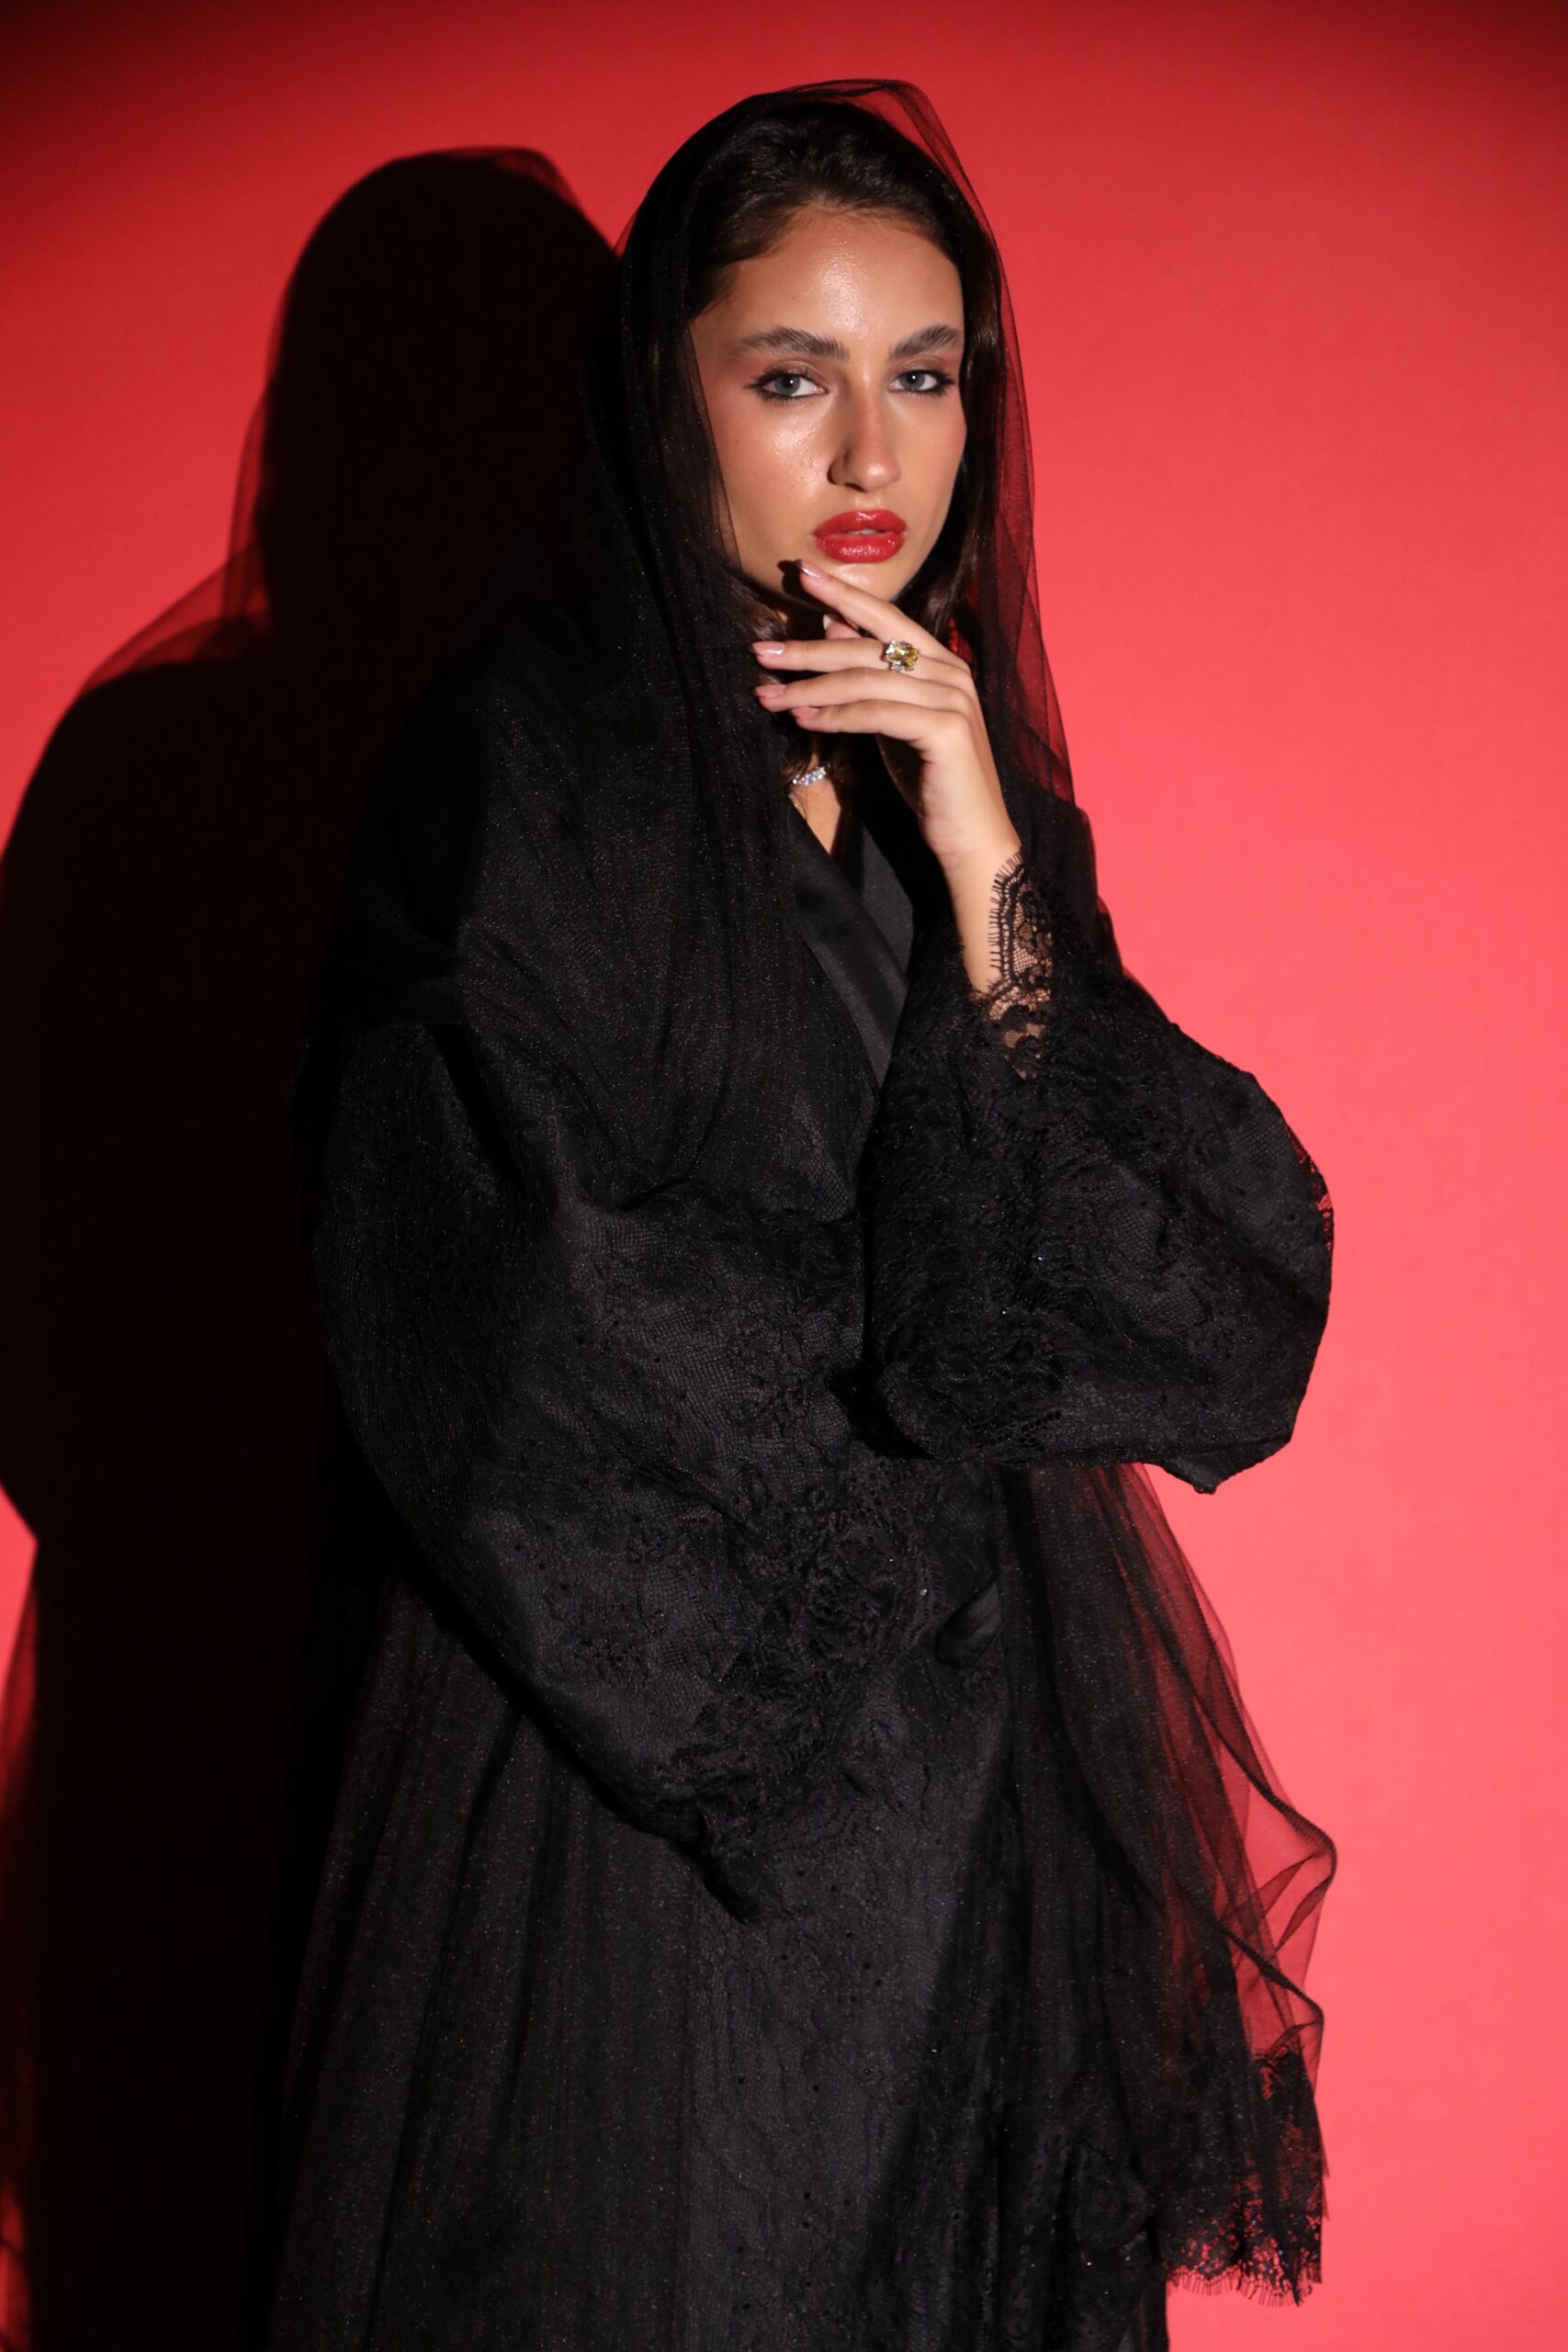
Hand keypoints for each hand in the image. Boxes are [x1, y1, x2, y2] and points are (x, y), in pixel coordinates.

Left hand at [751, 562, 1019, 887]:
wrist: (971, 836)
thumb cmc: (930, 780)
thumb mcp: (892, 720)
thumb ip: (869, 675)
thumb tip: (830, 628)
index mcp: (942, 662)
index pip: (886, 617)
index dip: (843, 593)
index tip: (799, 573)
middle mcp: (951, 672)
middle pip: (868, 646)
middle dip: (807, 648)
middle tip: (760, 651)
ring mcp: (952, 698)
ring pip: (866, 679)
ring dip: (810, 687)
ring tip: (767, 695)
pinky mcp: (946, 729)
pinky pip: (876, 713)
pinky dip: (835, 716)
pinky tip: (802, 720)